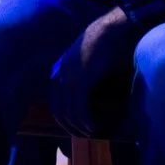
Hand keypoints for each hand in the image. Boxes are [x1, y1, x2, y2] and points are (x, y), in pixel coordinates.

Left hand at [47, 4, 140, 137]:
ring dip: (79, 126)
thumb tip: (88, 98)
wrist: (110, 30)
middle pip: (58, 110)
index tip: (74, 127)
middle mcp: (58, 76)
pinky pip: (79, 107)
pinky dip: (85, 120)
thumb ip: (82, 80)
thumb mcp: (86, 65)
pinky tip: (93, 126)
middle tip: (82, 135)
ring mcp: (68, 77)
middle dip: (69, 125)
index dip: (63, 118)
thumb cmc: (103, 47)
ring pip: (68, 111)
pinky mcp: (80, 80)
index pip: (54, 102)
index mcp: (57, 72)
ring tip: (91, 132)